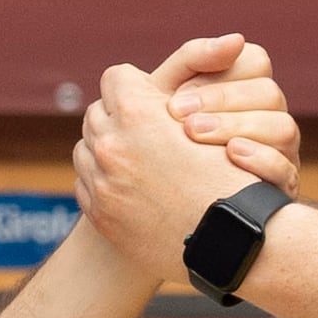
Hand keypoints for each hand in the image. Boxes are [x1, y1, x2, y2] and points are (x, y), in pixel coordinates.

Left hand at [74, 42, 261, 277]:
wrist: (230, 239)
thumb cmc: (232, 176)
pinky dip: (102, 179)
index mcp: (137, 112)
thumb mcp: (212, 118)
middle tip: (144, 130)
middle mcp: (111, 144)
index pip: (116, 77)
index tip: (151, 99)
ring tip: (136, 158)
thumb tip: (149, 79)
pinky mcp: (99, 213)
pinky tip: (129, 185)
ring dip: (106, 147)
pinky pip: (85, 182)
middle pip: (97, 112)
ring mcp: (101, 181)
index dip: (136, 85)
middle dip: (118, 117)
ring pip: (86, 146)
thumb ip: (173, 96)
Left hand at [156, 33, 296, 191]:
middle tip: (176, 115)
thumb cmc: (160, 144)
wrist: (157, 211)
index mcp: (248, 93)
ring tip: (192, 135)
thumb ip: (192, 60)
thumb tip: (236, 40)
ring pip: (284, 128)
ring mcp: (281, 156)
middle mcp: (270, 121)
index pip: (255, 62)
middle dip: (220, 100)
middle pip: (269, 93)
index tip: (176, 97)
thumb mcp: (166, 97)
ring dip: (236, 126)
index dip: (217, 75)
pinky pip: (286, 173)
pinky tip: (230, 157)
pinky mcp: (280, 192)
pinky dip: (261, 161)